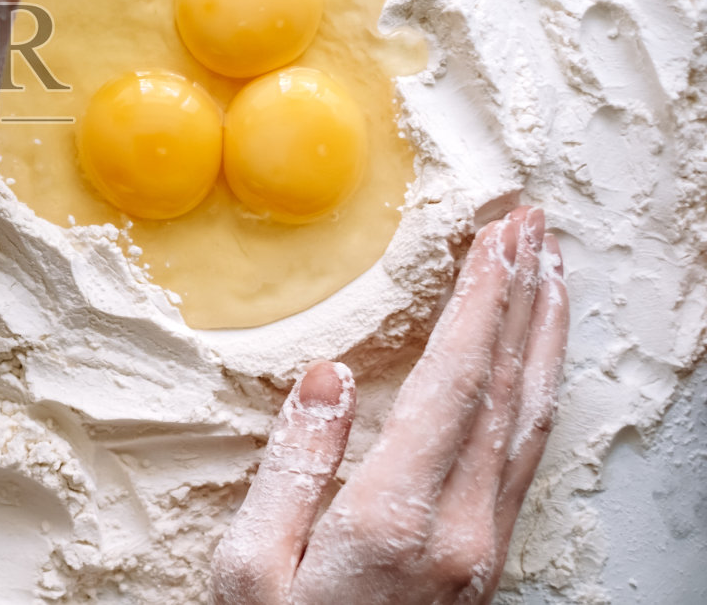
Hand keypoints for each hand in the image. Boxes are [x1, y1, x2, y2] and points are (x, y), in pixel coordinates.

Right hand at [212, 206, 569, 604]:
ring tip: (551, 274)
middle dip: (526, 296)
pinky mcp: (487, 559)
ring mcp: (484, 546)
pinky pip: (526, 455)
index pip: (453, 382)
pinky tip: (531, 366)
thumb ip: (291, 468)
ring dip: (544, 337)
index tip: (497, 237)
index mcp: (396, 518)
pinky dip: (536, 391)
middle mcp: (461, 529)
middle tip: (534, 227)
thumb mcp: (247, 570)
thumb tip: (328, 379)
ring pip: (531, 421)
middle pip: (508, 389)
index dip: (481, 301)